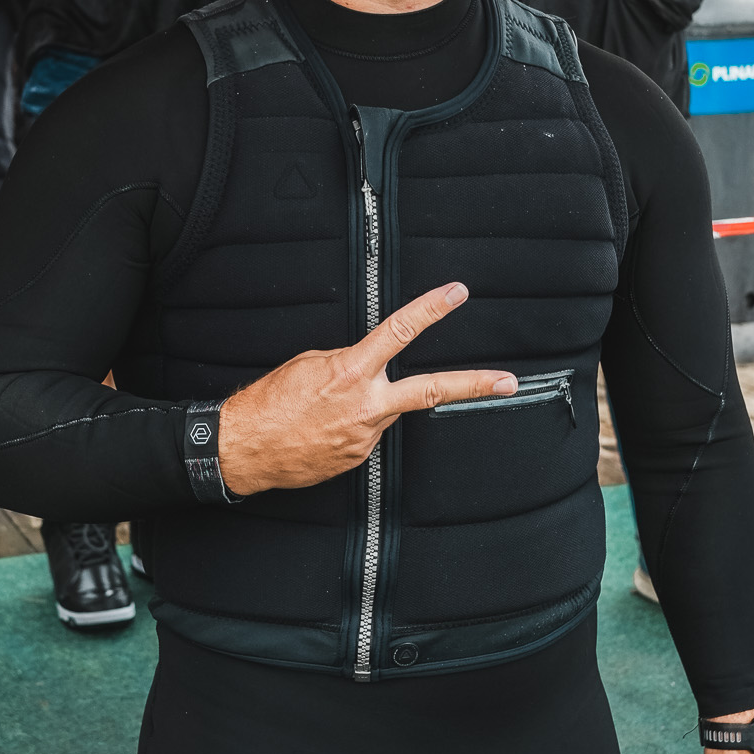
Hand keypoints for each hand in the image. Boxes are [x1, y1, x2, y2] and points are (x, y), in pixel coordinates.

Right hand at [218, 282, 515, 496]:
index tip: (456, 294)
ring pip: (383, 411)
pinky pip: (364, 434)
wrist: (244, 451)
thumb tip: (366, 364)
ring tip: (324, 410)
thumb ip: (347, 360)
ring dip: (366, 405)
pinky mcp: (358, 459)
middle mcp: (366, 405)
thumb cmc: (269, 402)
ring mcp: (366, 436)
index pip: (398, 331)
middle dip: (475, 384)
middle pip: (432, 389)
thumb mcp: (307, 363)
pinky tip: (321, 429)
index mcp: (350, 372)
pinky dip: (349, 425)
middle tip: (509, 382)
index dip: (431, 309)